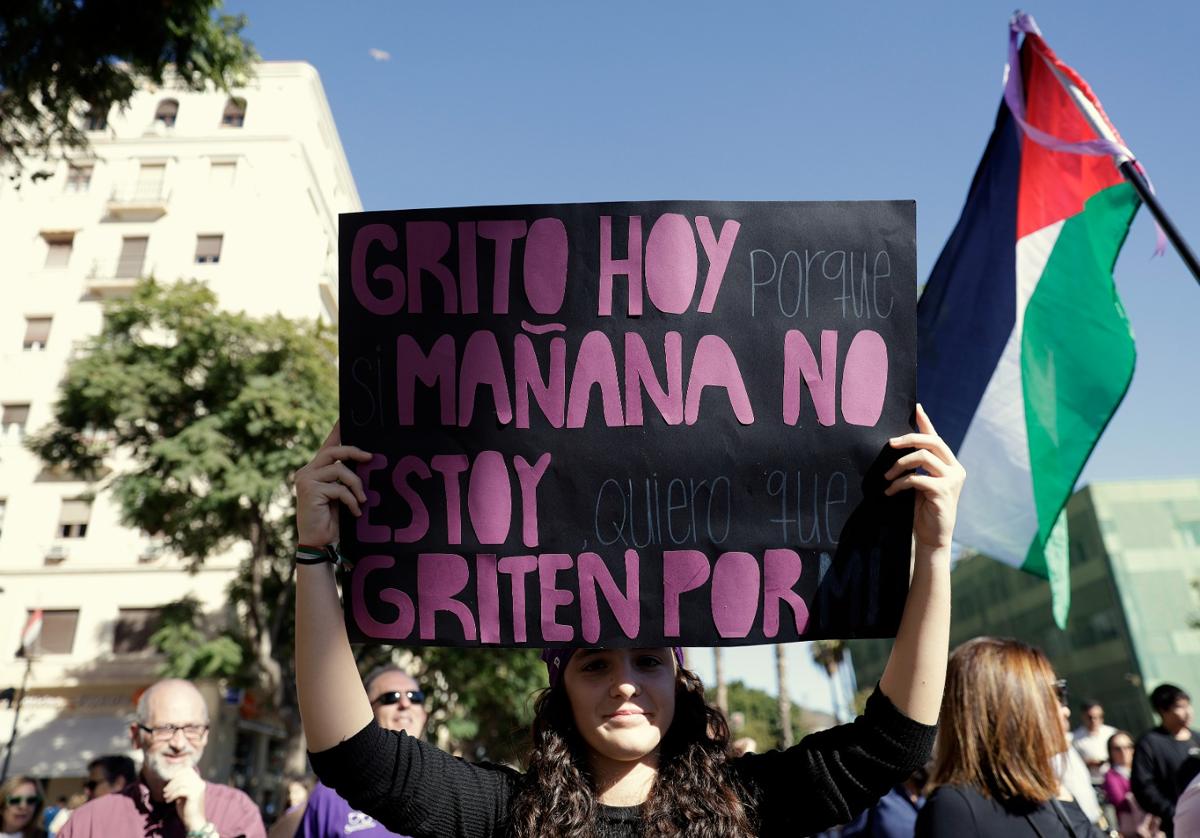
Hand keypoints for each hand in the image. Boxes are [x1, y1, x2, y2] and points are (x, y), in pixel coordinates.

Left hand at [161, 766, 207, 831]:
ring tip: (166, 796)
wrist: (194, 821)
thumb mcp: (183, 793)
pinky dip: (172, 795)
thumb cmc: (187, 807)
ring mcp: (198, 788)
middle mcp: (200, 782)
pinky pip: (180, 790)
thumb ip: (180, 785)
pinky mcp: (194, 794)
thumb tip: (171, 777)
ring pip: (181, 782)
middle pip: (183, 775)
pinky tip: (169, 800)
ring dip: (171, 789)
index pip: (187, 770)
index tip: (168, 782)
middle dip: (172, 782)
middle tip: (165, 791)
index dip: (176, 774)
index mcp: (198, 781)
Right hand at [293, 422, 371, 546]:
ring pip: (340, 470)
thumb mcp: (339, 494)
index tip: (345, 417)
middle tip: (371, 457)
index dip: (337, 431)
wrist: (319, 542)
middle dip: (354, 452)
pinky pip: (339, 488)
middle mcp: (306, 471)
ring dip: (356, 486)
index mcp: (314, 469)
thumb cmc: (332, 518)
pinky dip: (351, 500)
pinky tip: (355, 511)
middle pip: (333, 451)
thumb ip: (344, 477)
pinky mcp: (310, 491)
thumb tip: (366, 460)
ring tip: (362, 500)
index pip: (327, 446)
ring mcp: (306, 480)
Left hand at [883, 403, 965, 551]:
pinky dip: (899, 483)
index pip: (936, 438)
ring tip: (887, 477)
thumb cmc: (923, 510)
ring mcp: (952, 480)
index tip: (915, 407)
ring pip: (923, 458)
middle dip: (908, 439)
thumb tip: (898, 446)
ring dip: (900, 465)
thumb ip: (917, 466)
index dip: (925, 422)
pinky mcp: (943, 492)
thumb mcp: (920, 483)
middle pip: (932, 442)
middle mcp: (955, 469)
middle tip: (889, 444)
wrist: (932, 537)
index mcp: (950, 464)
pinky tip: (890, 492)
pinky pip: (916, 479)